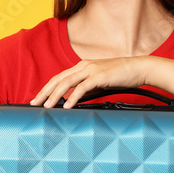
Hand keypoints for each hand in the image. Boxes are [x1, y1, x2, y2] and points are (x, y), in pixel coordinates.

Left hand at [29, 56, 149, 108]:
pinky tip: (67, 105)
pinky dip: (73, 96)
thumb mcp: (99, 83)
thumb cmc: (121, 76)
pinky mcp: (100, 76)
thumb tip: (75, 99)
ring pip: (67, 82)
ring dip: (55, 95)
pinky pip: (82, 87)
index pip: (59, 78)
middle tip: (34, 103)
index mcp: (82, 67)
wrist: (139, 68)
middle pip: (58, 79)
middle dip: (44, 92)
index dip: (47, 88)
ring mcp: (91, 70)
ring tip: (47, 106)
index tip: (38, 98)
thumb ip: (87, 89)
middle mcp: (83, 66)